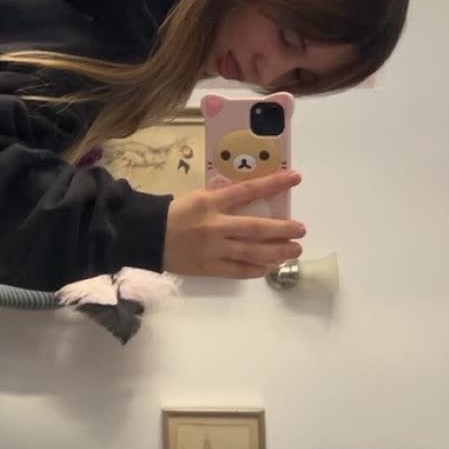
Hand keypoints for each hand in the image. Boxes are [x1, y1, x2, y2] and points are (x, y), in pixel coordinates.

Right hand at [162, 172, 305, 280]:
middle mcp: (215, 226)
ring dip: (276, 252)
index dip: (274, 184)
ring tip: (294, 250)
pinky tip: (269, 266)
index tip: (295, 178)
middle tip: (301, 230)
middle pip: (256, 228)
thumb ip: (223, 197)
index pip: (248, 190)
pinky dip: (256, 269)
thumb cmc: (174, 213)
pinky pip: (238, 271)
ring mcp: (213, 250)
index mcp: (211, 202)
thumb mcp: (198, 197)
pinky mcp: (209, 268)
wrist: (147, 236)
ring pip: (252, 252)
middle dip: (282, 229)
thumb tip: (251, 195)